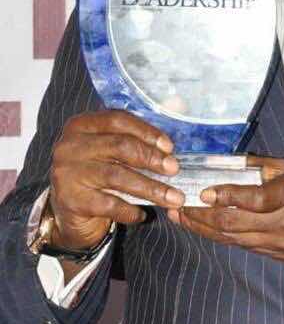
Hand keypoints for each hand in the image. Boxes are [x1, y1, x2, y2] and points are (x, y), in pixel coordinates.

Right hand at [48, 110, 184, 250]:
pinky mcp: (71, 200)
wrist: (67, 212)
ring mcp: (67, 173)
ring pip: (116, 176)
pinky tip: (142, 214)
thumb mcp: (109, 150)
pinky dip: (130, 210)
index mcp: (81, 125)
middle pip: (119, 146)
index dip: (146, 132)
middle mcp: (69, 146)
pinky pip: (108, 204)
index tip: (169, 147)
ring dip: (150, 187)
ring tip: (172, 197)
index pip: (117, 120)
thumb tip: (176, 109)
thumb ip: (134, 135)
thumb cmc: (96, 174)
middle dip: (151, 158)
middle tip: (174, 169)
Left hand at [168, 156, 283, 265]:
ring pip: (233, 239)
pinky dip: (220, 237)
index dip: (228, 196)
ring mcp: (280, 245)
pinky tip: (204, 228)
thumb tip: (227, 162)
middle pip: (235, 223)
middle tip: (178, 204)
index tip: (204, 191)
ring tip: (180, 217)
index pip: (256, 199)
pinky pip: (243, 247)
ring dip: (203, 228)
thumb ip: (262, 167)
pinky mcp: (276, 257)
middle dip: (201, 215)